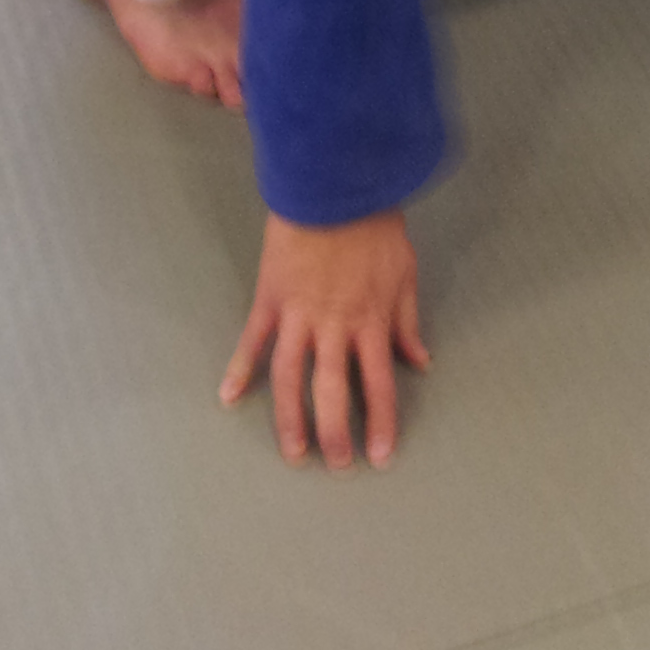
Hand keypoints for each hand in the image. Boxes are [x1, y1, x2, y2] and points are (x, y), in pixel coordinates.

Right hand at [221, 209, 428, 467]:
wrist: (335, 182)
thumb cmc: (374, 224)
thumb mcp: (404, 271)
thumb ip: (407, 322)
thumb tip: (420, 362)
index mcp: (370, 322)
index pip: (379, 385)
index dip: (381, 424)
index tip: (380, 456)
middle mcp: (334, 327)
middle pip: (333, 393)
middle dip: (335, 435)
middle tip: (336, 467)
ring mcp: (298, 315)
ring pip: (291, 379)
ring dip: (290, 420)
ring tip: (294, 453)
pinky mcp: (271, 298)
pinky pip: (254, 341)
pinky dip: (240, 369)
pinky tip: (229, 397)